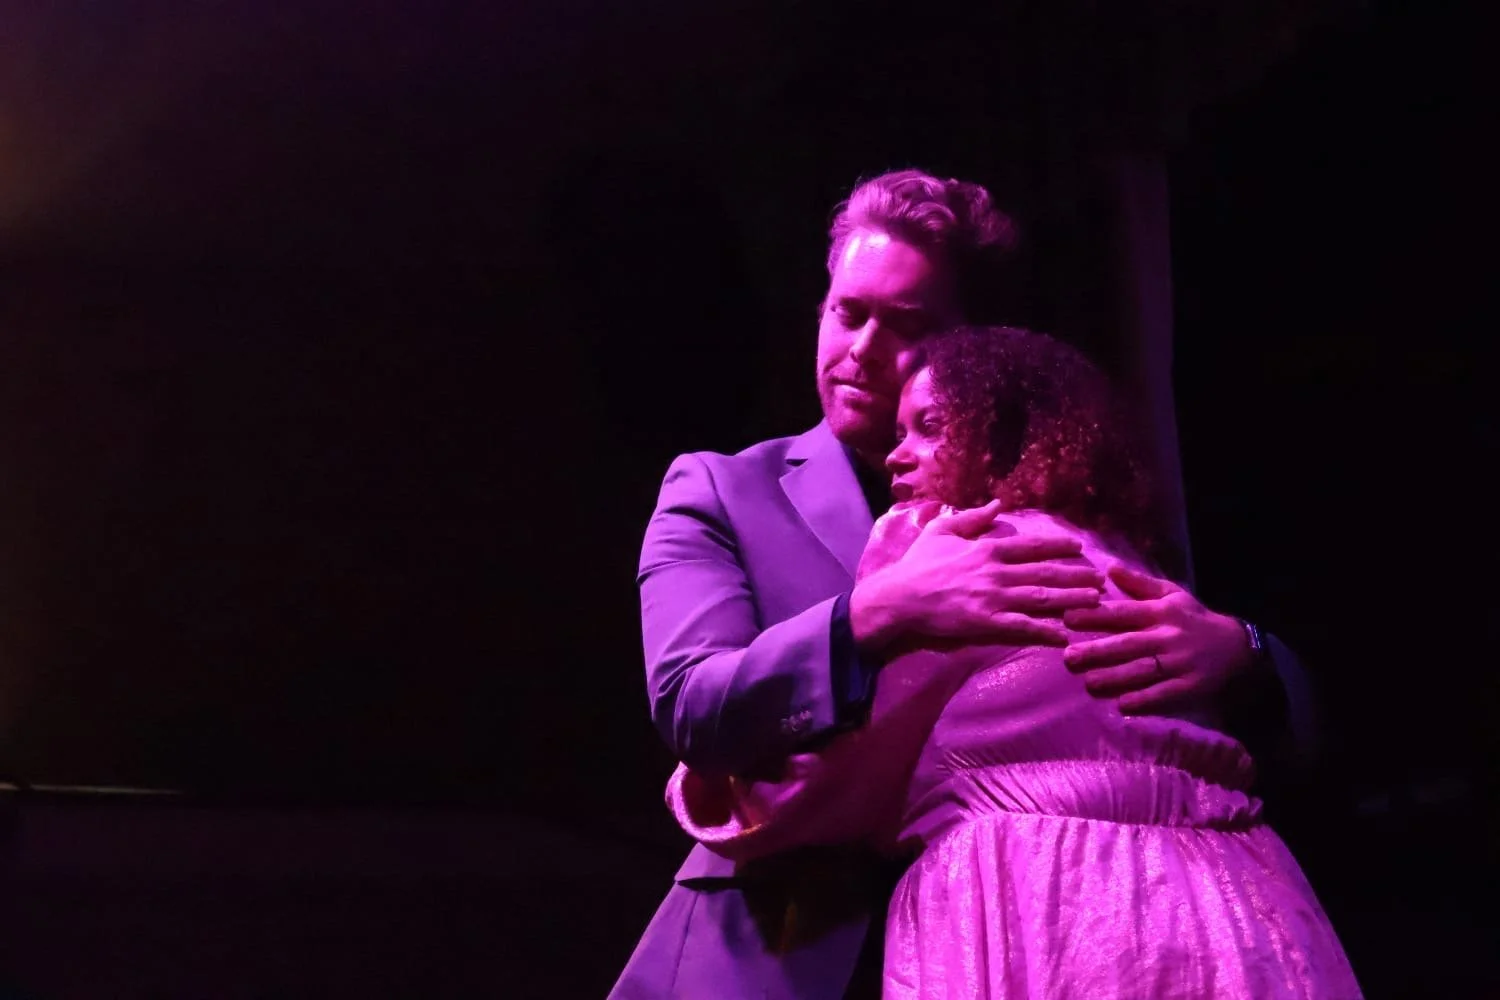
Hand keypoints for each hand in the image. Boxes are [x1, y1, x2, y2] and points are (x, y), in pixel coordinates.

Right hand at [851, 501, 1105, 652]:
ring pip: (1042, 598)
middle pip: (1045, 573)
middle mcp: (997, 572)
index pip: (1031, 545)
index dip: (1057, 545)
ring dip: (1071, 599)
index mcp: (988, 549)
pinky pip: (1023, 627)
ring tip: (1094, 601)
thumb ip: (971, 517)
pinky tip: (1064, 634)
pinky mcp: (987, 623)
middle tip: (1099, 578)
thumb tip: (997, 504)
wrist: (900, 598)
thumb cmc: (918, 564)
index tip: (1078, 546)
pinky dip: (1045, 631)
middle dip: (1075, 575)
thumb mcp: (941, 531)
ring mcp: (994, 598)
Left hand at [1061, 563, 1253, 712]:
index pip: (1124, 612)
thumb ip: (1139, 583)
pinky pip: (1164, 694)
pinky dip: (1144, 700)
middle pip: (1129, 644)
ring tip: (1088, 682)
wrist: (1238, 649)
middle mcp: (1169, 636)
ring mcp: (1180, 663)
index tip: (1067, 618)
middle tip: (1068, 657)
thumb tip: (1108, 568)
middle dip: (1098, 651)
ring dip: (1115, 677)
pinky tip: (1122, 705)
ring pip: (1144, 670)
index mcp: (1162, 612)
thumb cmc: (1194, 619)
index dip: (1096, 615)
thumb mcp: (1172, 594)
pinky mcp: (1190, 686)